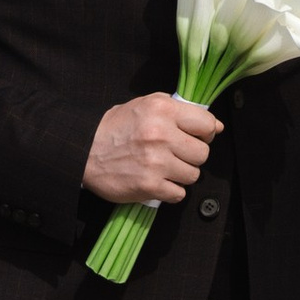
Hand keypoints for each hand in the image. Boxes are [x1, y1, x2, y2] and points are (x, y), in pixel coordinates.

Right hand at [84, 93, 221, 205]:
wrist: (83, 152)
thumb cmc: (114, 128)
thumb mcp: (144, 105)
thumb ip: (180, 111)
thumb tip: (216, 126)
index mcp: (162, 110)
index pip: (207, 124)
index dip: (205, 133)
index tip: (196, 136)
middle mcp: (161, 134)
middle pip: (203, 153)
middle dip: (191, 155)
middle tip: (175, 154)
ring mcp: (156, 162)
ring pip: (193, 175)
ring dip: (181, 174)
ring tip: (163, 168)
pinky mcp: (150, 185)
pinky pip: (179, 193)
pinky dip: (170, 191)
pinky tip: (157, 181)